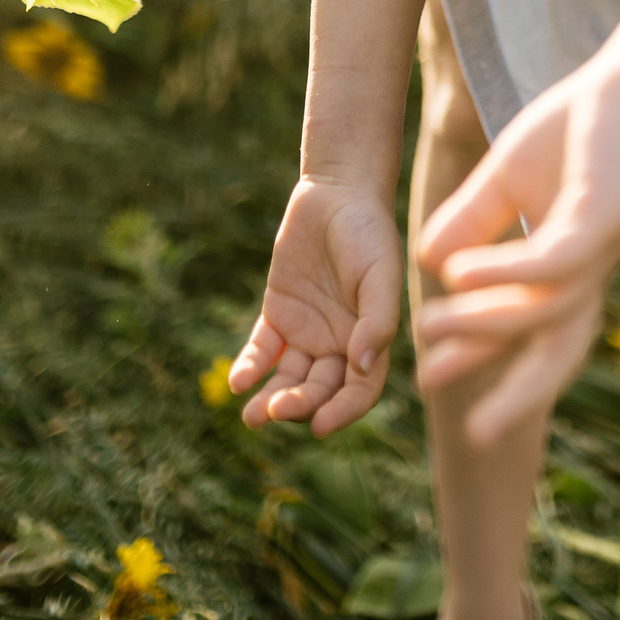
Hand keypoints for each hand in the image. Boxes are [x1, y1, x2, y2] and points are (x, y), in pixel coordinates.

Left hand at [229, 177, 403, 435]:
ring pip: (288, 378)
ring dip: (271, 399)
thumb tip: (362, 367)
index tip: (320, 426)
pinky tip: (239, 381)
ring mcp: (306, 331)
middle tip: (277, 410)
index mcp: (369, 341)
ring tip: (252, 417)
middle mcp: (338, 344)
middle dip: (300, 405)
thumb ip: (377, 321)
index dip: (342, 413)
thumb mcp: (379, 275)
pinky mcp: (278, 313)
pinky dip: (251, 367)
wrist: (337, 194)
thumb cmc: (369, 233)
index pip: (358, 391)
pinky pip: (264, 350)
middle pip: (319, 390)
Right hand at [414, 57, 619, 446]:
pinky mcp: (607, 213)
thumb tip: (426, 264)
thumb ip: (470, 223)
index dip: (485, 361)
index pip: (530, 332)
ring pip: (548, 309)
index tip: (430, 380)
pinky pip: (553, 260)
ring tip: (432, 324)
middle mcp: (590, 269)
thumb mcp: (504, 182)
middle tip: (470, 436)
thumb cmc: (570, 130)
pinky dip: (506, 272)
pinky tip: (460, 273)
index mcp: (570, 271)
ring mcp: (603, 246)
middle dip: (518, 395)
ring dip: (488, 324)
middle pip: (559, 350)